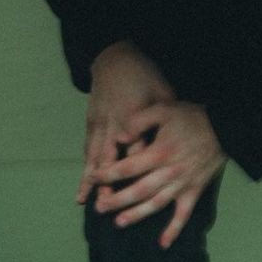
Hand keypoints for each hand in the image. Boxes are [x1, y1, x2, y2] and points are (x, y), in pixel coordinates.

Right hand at [76, 42, 175, 207]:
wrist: (115, 57)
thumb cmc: (145, 75)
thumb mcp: (163, 94)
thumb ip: (166, 120)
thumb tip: (178, 141)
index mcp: (133, 119)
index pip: (135, 151)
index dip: (135, 172)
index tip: (135, 192)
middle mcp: (114, 125)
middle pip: (109, 159)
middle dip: (105, 183)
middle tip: (103, 204)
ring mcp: (100, 124)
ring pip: (93, 156)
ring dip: (89, 179)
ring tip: (83, 200)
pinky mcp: (92, 122)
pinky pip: (88, 148)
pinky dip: (85, 165)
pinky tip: (82, 180)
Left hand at [90, 102, 225, 249]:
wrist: (225, 128)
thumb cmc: (192, 118)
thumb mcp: (163, 109)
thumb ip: (139, 121)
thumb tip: (119, 137)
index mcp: (159, 152)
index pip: (127, 167)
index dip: (107, 174)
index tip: (92, 178)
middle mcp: (168, 172)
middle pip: (138, 190)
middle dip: (117, 200)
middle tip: (99, 208)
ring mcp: (182, 185)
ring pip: (155, 204)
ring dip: (137, 215)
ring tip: (119, 223)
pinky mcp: (194, 192)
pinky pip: (183, 215)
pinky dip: (173, 230)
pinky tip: (162, 244)